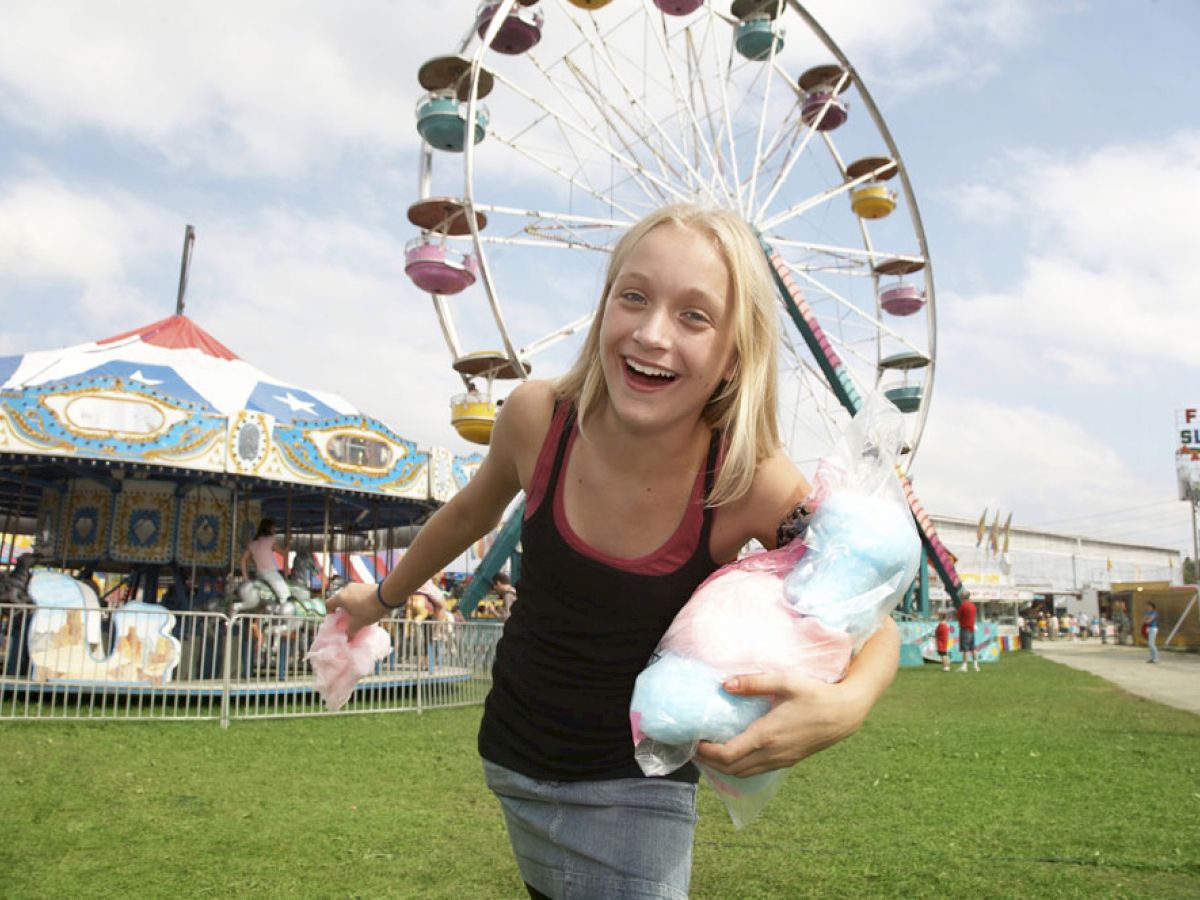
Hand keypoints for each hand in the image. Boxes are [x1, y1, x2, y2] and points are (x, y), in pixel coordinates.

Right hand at [324, 582, 385, 637]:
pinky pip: (357, 593)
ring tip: (358, 613)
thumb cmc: (368, 610)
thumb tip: (347, 640)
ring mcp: (356, 585)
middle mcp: (346, 589)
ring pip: (349, 596)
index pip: (328, 604)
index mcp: (340, 597)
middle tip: (347, 618)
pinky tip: (366, 607)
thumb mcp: (358, 623)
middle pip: (339, 599)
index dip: (330, 612)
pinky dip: (358, 600)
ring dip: (351, 604)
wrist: (386, 596)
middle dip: (342, 609)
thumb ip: (350, 632)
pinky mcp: (365, 584)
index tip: (336, 619)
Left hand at [692, 670, 870, 777]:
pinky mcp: (789, 760)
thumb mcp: (786, 681)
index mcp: (767, 736)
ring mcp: (781, 760)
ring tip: (708, 753)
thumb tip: (724, 684)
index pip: (728, 754)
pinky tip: (735, 754)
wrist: (846, 713)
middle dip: (709, 762)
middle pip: (731, 768)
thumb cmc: (817, 693)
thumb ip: (754, 682)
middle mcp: (772, 753)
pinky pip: (757, 770)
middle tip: (693, 748)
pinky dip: (739, 767)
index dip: (706, 753)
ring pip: (744, 773)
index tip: (693, 742)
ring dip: (723, 767)